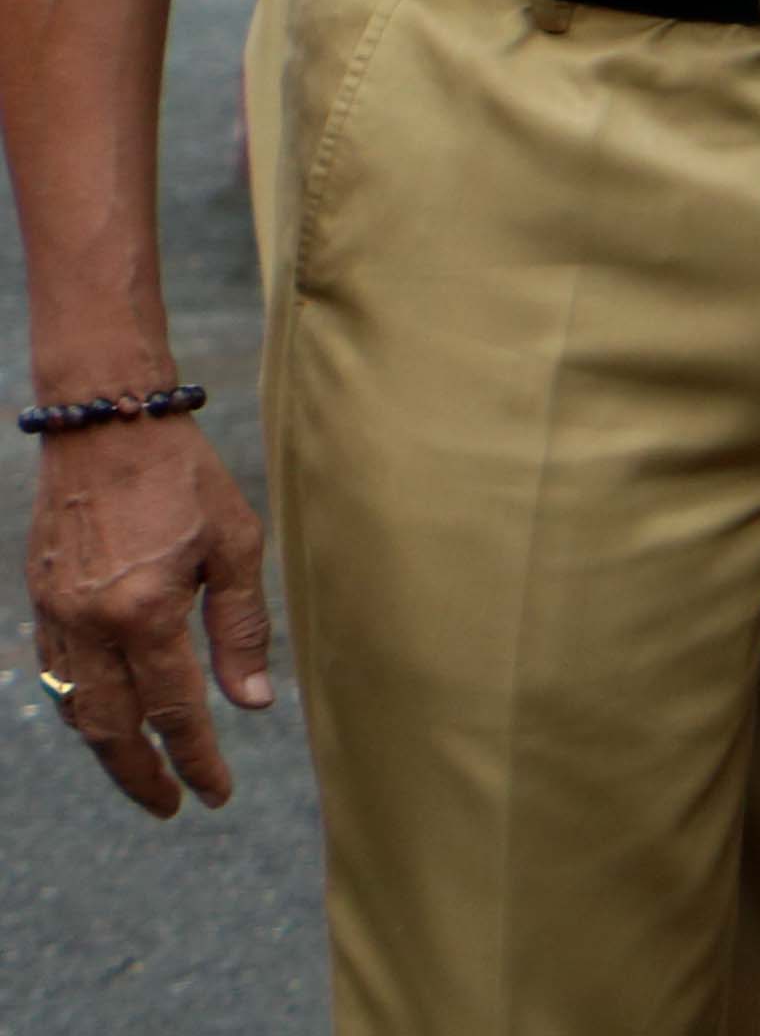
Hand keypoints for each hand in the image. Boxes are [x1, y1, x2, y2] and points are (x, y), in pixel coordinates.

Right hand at [23, 412, 270, 815]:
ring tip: (145, 773)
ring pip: (76, 708)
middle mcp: (90, 623)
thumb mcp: (236, 545)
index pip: (174, 710)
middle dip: (142, 775)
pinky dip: (83, 708)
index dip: (197, 760)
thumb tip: (251, 704)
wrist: (106, 424)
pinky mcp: (39, 600)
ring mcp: (55, 615)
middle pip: (111, 728)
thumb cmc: (186, 478)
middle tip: (173, 805)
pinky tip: (110, 719)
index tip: (216, 793)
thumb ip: (242, 628)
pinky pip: (57, 675)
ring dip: (109, 749)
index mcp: (145, 612)